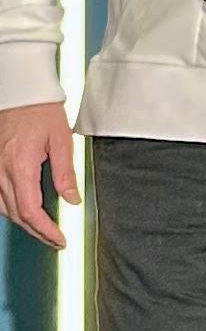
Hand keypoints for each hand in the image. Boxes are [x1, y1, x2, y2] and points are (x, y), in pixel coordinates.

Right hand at [0, 101, 79, 249]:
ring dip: (23, 222)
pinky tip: (22, 210)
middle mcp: (2, 169)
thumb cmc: (40, 109)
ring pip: (3, 208)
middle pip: (16, 214)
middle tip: (56, 239)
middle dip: (37, 231)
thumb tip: (73, 199)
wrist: (20, 90)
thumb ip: (65, 173)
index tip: (60, 239)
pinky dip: (9, 208)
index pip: (30, 210)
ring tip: (42, 228)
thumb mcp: (61, 139)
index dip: (45, 230)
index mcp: (20, 165)